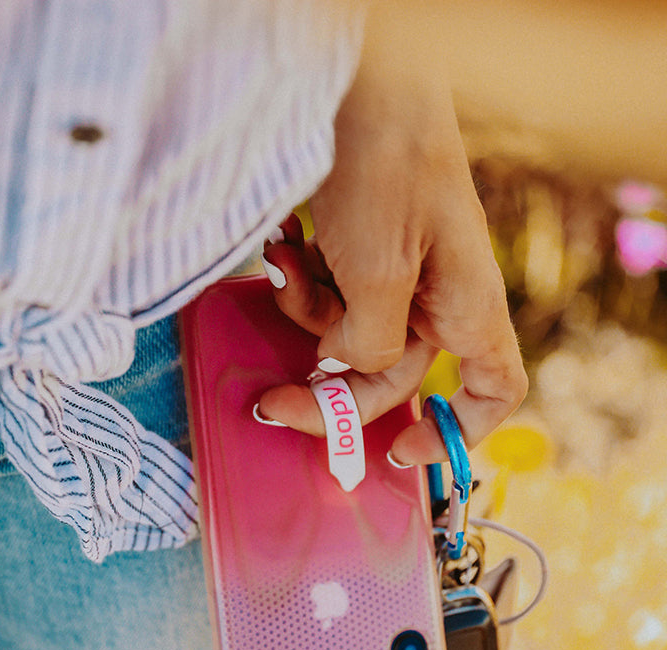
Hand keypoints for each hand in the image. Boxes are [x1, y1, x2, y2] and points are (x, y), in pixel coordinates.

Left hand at [258, 11, 526, 463]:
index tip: (401, 454)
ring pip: (347, 335)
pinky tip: (283, 246)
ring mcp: (393, 272)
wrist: (353, 78)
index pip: (492, 389)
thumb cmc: (386, 164)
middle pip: (388, 375)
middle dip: (330, 393)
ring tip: (287, 267)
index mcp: (464, 307)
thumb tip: (349, 366)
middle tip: (273, 406)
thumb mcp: (380, 272)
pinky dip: (300, 281)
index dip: (456, 432)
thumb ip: (370, 342)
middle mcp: (433, 298)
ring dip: (307, 317)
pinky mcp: (356, 249)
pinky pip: (326, 294)